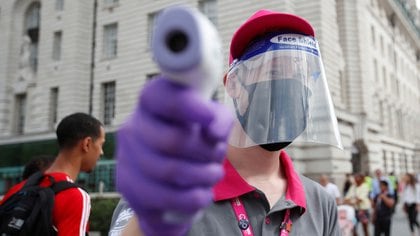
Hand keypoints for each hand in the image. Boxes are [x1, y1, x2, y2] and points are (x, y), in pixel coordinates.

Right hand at [116, 76, 232, 235]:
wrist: (168, 162)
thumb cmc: (194, 133)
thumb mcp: (212, 119)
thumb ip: (220, 118)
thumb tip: (214, 132)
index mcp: (151, 102)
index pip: (161, 97)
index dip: (187, 106)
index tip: (210, 117)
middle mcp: (133, 126)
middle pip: (172, 141)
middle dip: (206, 153)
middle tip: (219, 157)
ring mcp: (126, 157)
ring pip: (168, 172)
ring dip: (202, 178)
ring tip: (213, 175)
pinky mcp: (126, 185)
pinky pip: (160, 199)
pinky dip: (189, 201)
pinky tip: (200, 196)